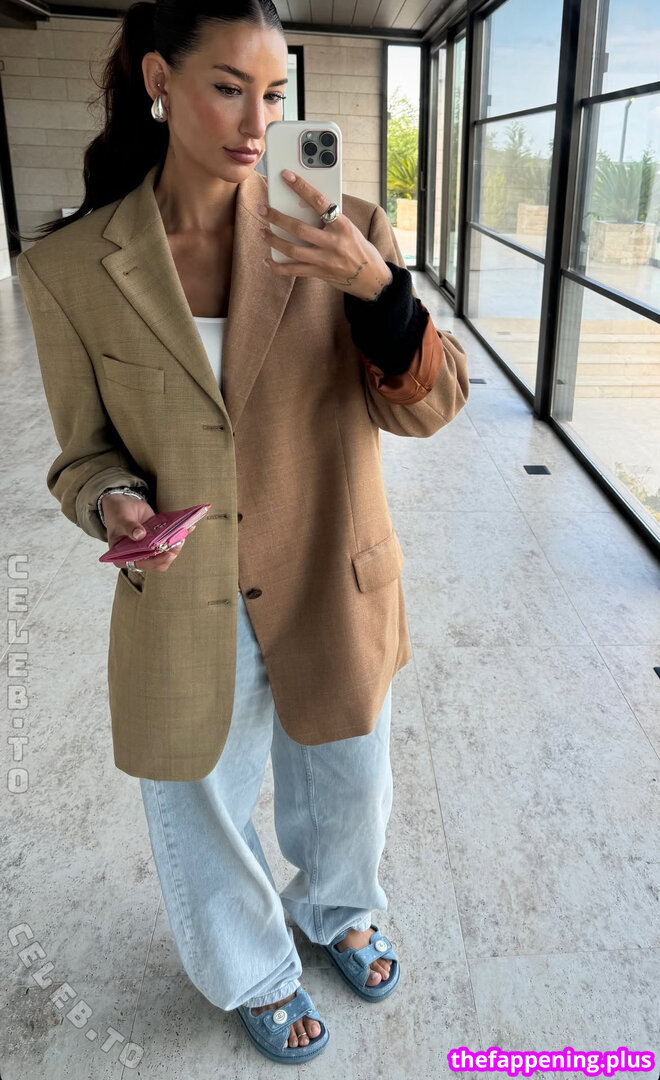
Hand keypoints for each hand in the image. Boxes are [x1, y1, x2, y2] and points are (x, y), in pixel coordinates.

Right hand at [102, 493, 196, 573]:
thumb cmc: (117, 514)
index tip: (168, 554)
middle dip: (170, 553)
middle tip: (178, 542)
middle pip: (158, 562)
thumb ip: (129, 528)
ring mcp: (148, 549)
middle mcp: (137, 556)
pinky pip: (168, 541)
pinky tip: (187, 528)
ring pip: (165, 553)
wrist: (123, 504)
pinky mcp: (157, 540)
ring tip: (183, 533)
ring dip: (176, 544)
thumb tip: (139, 535)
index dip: (156, 561)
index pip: (141, 565)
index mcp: (123, 557)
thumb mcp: (121, 520)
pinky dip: (177, 535)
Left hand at [258, 170, 393, 300]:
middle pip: (298, 228)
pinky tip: (268, 261)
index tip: (287, 176)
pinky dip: (278, 266)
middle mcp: (332, 243)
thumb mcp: (349, 228)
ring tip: (262, 232)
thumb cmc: (359, 248)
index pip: (319, 202)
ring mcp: (324, 260)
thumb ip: (330, 219)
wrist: (370, 277)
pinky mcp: (318, 273)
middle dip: (277, 217)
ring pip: (292, 249)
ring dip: (273, 240)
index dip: (301, 187)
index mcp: (342, 226)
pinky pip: (293, 270)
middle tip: (263, 209)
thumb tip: (305, 205)